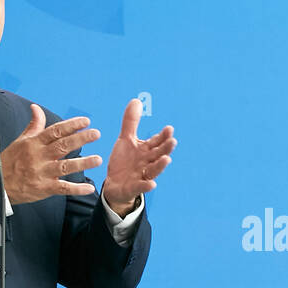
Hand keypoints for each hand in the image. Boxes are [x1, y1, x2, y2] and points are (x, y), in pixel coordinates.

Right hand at [0, 105, 100, 203]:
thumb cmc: (10, 161)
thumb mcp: (20, 140)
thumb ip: (34, 125)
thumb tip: (36, 108)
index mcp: (34, 143)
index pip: (55, 131)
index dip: (71, 125)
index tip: (86, 121)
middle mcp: (39, 156)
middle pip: (62, 146)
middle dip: (80, 139)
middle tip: (96, 134)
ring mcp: (42, 173)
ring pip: (65, 166)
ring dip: (82, 163)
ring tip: (98, 159)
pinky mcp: (44, 188)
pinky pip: (62, 188)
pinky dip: (76, 189)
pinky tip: (89, 188)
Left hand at [101, 98, 175, 216]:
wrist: (114, 185)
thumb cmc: (124, 162)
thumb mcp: (126, 140)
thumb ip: (131, 122)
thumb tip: (137, 100)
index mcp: (146, 150)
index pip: (157, 142)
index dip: (163, 136)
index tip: (169, 129)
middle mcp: (147, 162)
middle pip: (159, 155)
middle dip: (166, 148)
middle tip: (173, 141)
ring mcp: (142, 175)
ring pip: (153, 170)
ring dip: (160, 165)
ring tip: (167, 159)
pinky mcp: (133, 187)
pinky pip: (141, 186)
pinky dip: (146, 185)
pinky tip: (152, 184)